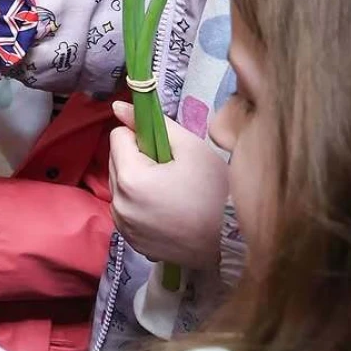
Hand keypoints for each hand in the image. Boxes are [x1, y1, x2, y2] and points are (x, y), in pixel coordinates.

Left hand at [109, 99, 228, 268]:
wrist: (235, 242)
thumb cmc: (216, 190)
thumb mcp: (190, 147)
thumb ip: (153, 124)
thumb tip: (117, 106)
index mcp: (131, 178)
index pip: (118, 136)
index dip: (142, 136)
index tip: (165, 149)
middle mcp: (119, 205)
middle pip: (115, 161)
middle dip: (137, 158)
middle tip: (171, 170)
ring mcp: (125, 227)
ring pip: (119, 186)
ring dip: (136, 182)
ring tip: (171, 191)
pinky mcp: (134, 244)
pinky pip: (126, 212)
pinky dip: (139, 205)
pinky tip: (166, 210)